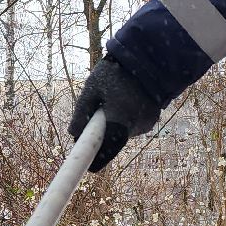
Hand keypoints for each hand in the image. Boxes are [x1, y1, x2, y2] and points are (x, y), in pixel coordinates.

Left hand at [69, 56, 161, 171]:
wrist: (150, 58)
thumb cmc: (116, 71)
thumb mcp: (92, 88)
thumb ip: (82, 112)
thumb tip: (73, 134)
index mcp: (119, 119)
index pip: (105, 149)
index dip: (96, 160)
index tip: (89, 167)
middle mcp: (136, 126)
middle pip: (114, 141)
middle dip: (104, 135)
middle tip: (96, 118)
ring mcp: (147, 124)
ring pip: (124, 132)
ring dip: (115, 125)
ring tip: (113, 101)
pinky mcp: (153, 120)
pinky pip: (134, 126)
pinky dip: (126, 119)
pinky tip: (126, 101)